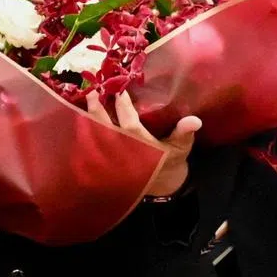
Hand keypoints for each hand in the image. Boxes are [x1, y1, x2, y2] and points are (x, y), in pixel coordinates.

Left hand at [86, 90, 200, 196]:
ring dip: (89, 119)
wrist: (161, 185)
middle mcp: (124, 153)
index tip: (119, 91)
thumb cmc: (170, 162)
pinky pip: (91, 146)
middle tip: (92, 92)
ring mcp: (112, 159)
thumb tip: (194, 120)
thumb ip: (184, 133)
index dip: (123, 108)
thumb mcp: (181, 148)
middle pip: (105, 130)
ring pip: (95, 137)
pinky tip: (82, 117)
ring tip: (86, 99)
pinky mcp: (105, 163)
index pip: (130, 125)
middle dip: (97, 111)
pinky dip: (85, 132)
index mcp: (142, 148)